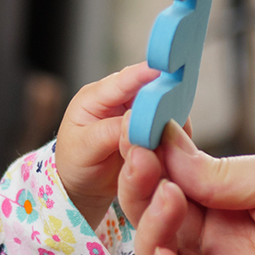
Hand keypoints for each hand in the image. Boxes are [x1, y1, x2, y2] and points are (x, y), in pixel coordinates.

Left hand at [55, 62, 159, 231]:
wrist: (83, 185)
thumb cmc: (75, 162)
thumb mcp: (85, 148)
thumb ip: (109, 132)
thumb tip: (138, 122)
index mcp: (96, 97)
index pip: (123, 80)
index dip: (145, 72)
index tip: (165, 68)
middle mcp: (120, 101)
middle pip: (151, 90)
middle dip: (166, 97)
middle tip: (179, 111)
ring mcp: (138, 114)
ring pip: (165, 108)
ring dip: (172, 121)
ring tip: (173, 140)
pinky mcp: (152, 129)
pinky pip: (170, 128)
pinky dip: (175, 136)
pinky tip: (175, 149)